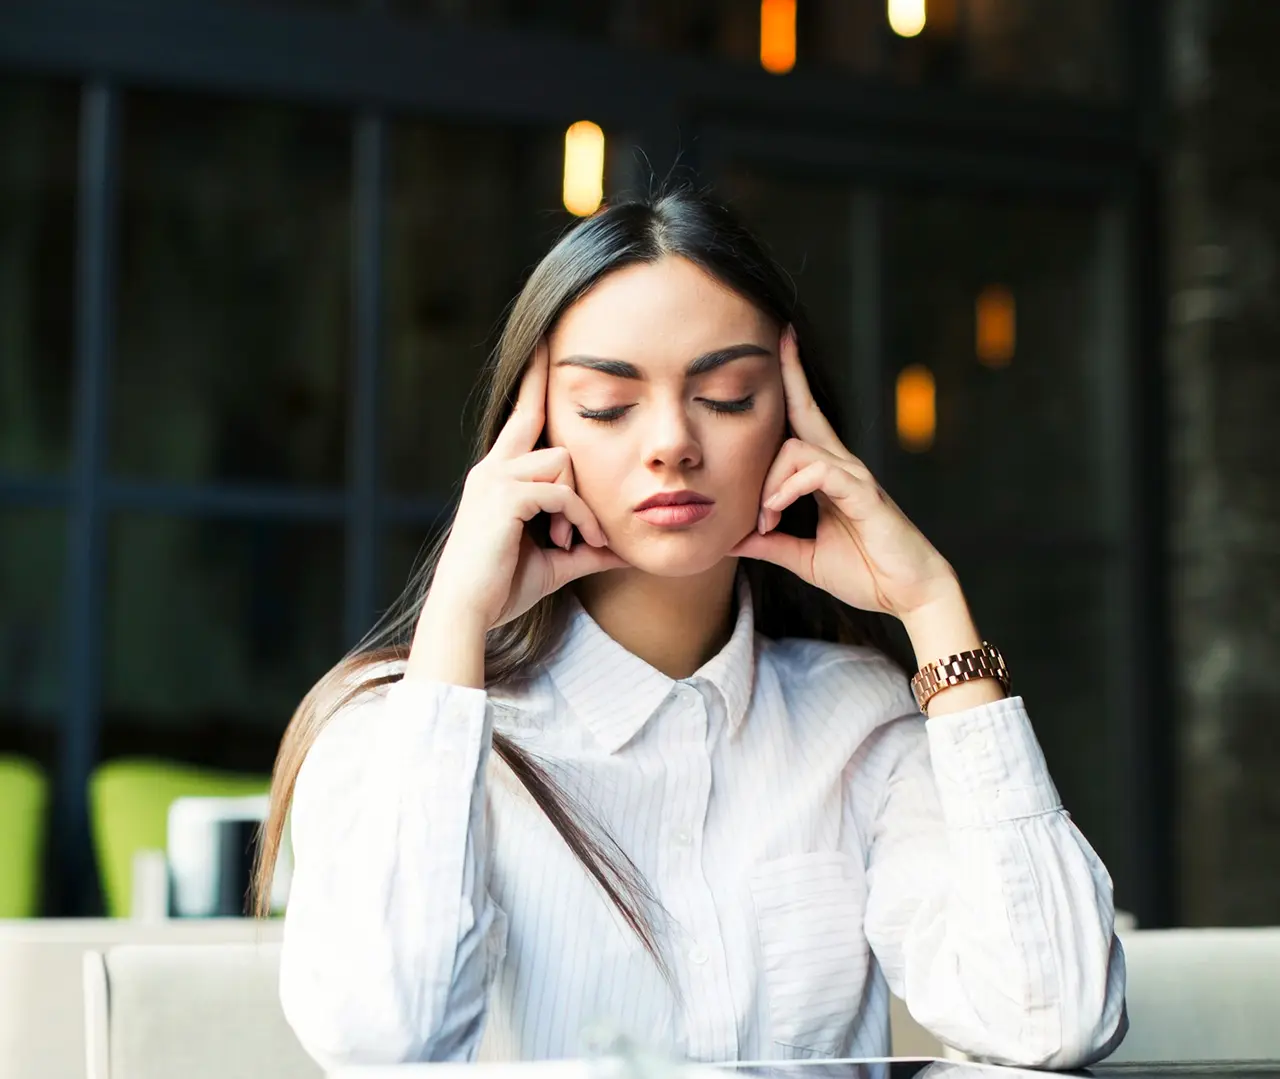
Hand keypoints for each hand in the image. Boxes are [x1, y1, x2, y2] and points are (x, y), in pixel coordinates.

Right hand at [426, 342, 627, 632]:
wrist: (466, 614)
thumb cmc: (501, 589)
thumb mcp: (554, 563)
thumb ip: (586, 548)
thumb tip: (624, 549)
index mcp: (497, 477)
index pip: (521, 418)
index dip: (533, 382)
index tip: (546, 346)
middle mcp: (491, 469)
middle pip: (539, 421)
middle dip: (547, 395)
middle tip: (560, 396)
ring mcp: (495, 479)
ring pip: (562, 461)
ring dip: (581, 504)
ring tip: (578, 542)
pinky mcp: (504, 497)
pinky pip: (561, 492)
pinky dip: (579, 519)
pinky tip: (578, 544)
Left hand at [730, 326, 957, 621]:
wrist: (908, 594)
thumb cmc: (865, 572)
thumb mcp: (803, 558)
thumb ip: (769, 544)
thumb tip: (732, 538)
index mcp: (828, 477)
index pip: (803, 422)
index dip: (790, 386)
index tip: (778, 348)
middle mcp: (842, 467)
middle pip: (807, 411)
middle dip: (791, 374)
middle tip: (780, 337)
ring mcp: (855, 477)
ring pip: (798, 450)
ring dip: (769, 483)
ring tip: (763, 520)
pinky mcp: (863, 495)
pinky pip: (818, 474)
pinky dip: (787, 489)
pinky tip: (774, 512)